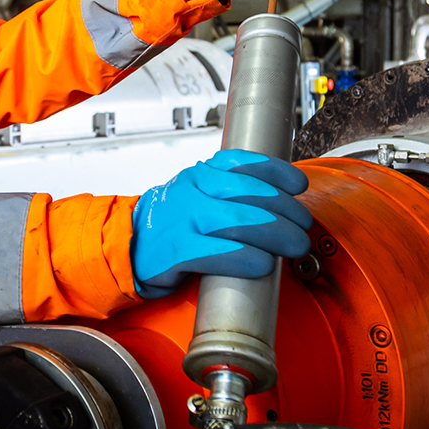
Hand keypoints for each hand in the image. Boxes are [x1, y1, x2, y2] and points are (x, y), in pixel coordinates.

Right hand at [129, 150, 311, 297]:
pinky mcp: (175, 251)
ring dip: (276, 236)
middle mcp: (192, 191)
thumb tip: (282, 203)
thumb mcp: (196, 194)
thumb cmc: (170, 224)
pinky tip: (263, 265)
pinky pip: (218, 254)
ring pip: (240, 222)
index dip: (278, 172)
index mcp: (200, 174)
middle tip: (302, 229)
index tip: (299, 185)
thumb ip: (230, 192)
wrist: (125, 246)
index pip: (245, 163)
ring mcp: (182, 220)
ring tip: (294, 247)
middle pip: (251, 195)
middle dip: (287, 212)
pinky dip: (246, 259)